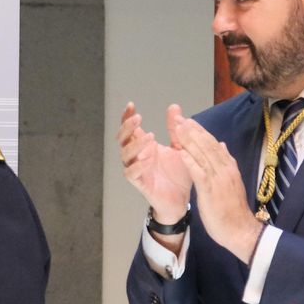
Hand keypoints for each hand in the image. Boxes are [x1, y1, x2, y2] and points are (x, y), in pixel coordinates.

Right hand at [118, 102, 192, 221]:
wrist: (181, 199)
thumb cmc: (178, 174)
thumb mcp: (180, 147)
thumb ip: (175, 129)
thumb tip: (174, 106)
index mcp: (144, 146)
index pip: (130, 128)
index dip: (127, 117)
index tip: (131, 105)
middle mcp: (137, 156)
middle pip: (123, 139)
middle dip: (128, 127)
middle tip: (138, 118)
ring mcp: (137, 169)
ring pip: (126, 154)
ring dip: (136, 144)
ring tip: (150, 136)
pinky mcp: (140, 183)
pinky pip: (131, 174)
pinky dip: (138, 166)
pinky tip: (147, 159)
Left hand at [170, 111, 263, 261]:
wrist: (240, 230)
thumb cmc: (232, 210)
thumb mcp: (230, 182)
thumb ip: (225, 163)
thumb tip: (222, 145)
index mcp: (229, 167)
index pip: (213, 144)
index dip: (200, 132)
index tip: (188, 121)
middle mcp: (225, 169)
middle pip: (208, 145)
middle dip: (193, 130)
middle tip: (179, 118)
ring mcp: (218, 178)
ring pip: (203, 154)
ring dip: (189, 140)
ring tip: (177, 128)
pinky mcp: (211, 190)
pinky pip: (199, 172)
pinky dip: (189, 160)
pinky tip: (179, 152)